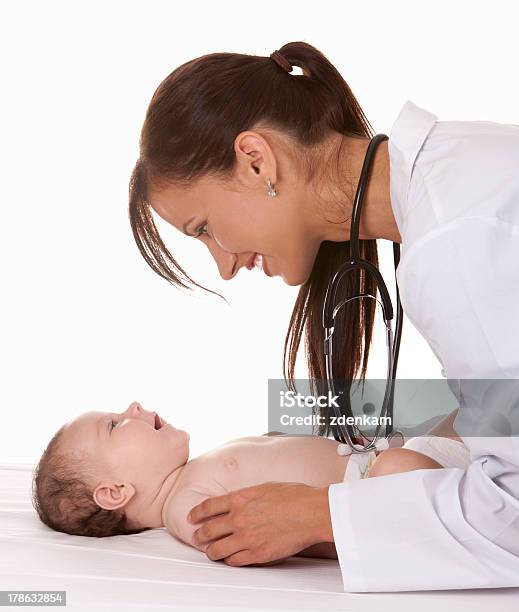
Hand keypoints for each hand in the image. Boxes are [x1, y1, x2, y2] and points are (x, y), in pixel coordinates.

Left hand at [187, 482, 332, 566]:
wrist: (309, 512)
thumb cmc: (293, 496)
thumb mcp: (264, 487)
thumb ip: (247, 496)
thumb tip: (239, 501)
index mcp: (239, 498)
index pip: (208, 506)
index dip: (197, 513)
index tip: (192, 517)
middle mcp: (238, 518)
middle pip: (208, 530)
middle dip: (199, 535)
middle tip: (197, 537)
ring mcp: (246, 538)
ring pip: (217, 549)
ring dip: (211, 551)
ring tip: (211, 552)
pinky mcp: (257, 554)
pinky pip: (234, 561)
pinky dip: (229, 560)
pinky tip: (229, 559)